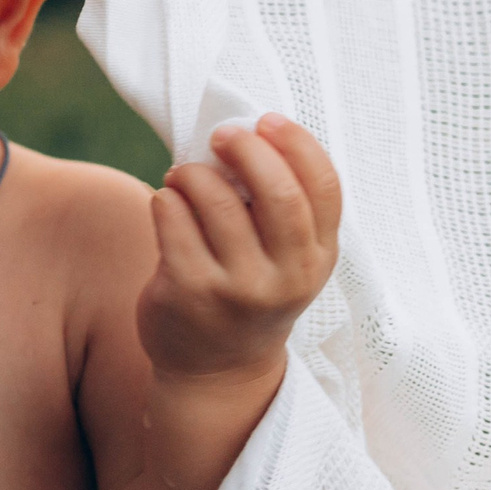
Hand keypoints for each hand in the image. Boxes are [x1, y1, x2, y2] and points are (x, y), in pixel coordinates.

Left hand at [137, 114, 341, 387]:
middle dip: (246, 148)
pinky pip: (172, 218)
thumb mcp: (285, 258)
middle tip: (222, 136)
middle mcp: (286, 277)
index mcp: (319, 258)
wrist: (216, 368)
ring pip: (216, 201)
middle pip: (277, 192)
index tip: (267, 121)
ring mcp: (238, 288)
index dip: (297, 143)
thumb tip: (247, 132)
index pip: (324, 187)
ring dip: (193, 172)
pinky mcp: (189, 292)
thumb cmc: (249, 290)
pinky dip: (165, 197)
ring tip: (184, 175)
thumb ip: (279, 206)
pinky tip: (167, 201)